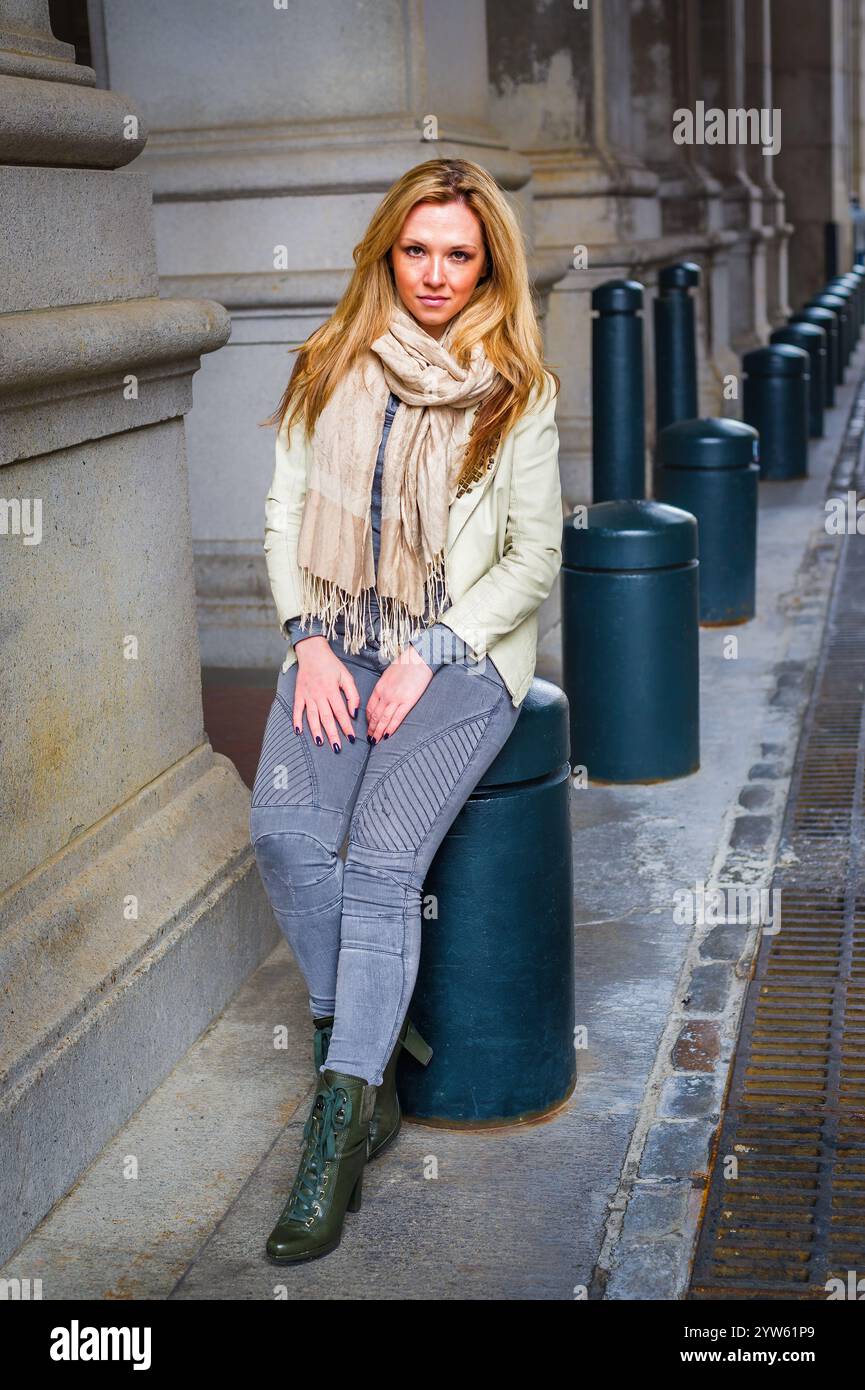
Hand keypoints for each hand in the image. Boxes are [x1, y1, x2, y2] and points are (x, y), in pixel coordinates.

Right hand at [293, 637, 359, 751]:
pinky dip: (296, 720)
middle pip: (327, 718)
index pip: (341, 712)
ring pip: (312, 716)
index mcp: (332, 690)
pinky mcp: (298, 694)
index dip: (346, 726)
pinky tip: (298, 731)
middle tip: (337, 748)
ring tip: (320, 743)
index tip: (351, 738)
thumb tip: (354, 713)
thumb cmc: (331, 664)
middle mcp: (319, 694)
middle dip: (332, 734)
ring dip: (316, 731)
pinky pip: (297, 709)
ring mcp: (307, 695)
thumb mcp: (346, 676)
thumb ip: (352, 694)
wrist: (312, 652)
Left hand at [366, 643, 432, 741]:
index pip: (370, 707)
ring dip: (378, 732)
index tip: (368, 726)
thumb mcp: (388, 674)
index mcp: (379, 687)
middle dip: (371, 729)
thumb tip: (383, 695)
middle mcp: (385, 694)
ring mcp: (395, 699)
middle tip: (369, 739)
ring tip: (376, 741)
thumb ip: (384, 686)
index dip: (368, 719)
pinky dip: (390, 728)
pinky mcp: (407, 701)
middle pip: (374, 716)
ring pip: (383, 719)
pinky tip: (387, 735)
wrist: (419, 658)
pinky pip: (397, 718)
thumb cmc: (406, 663)